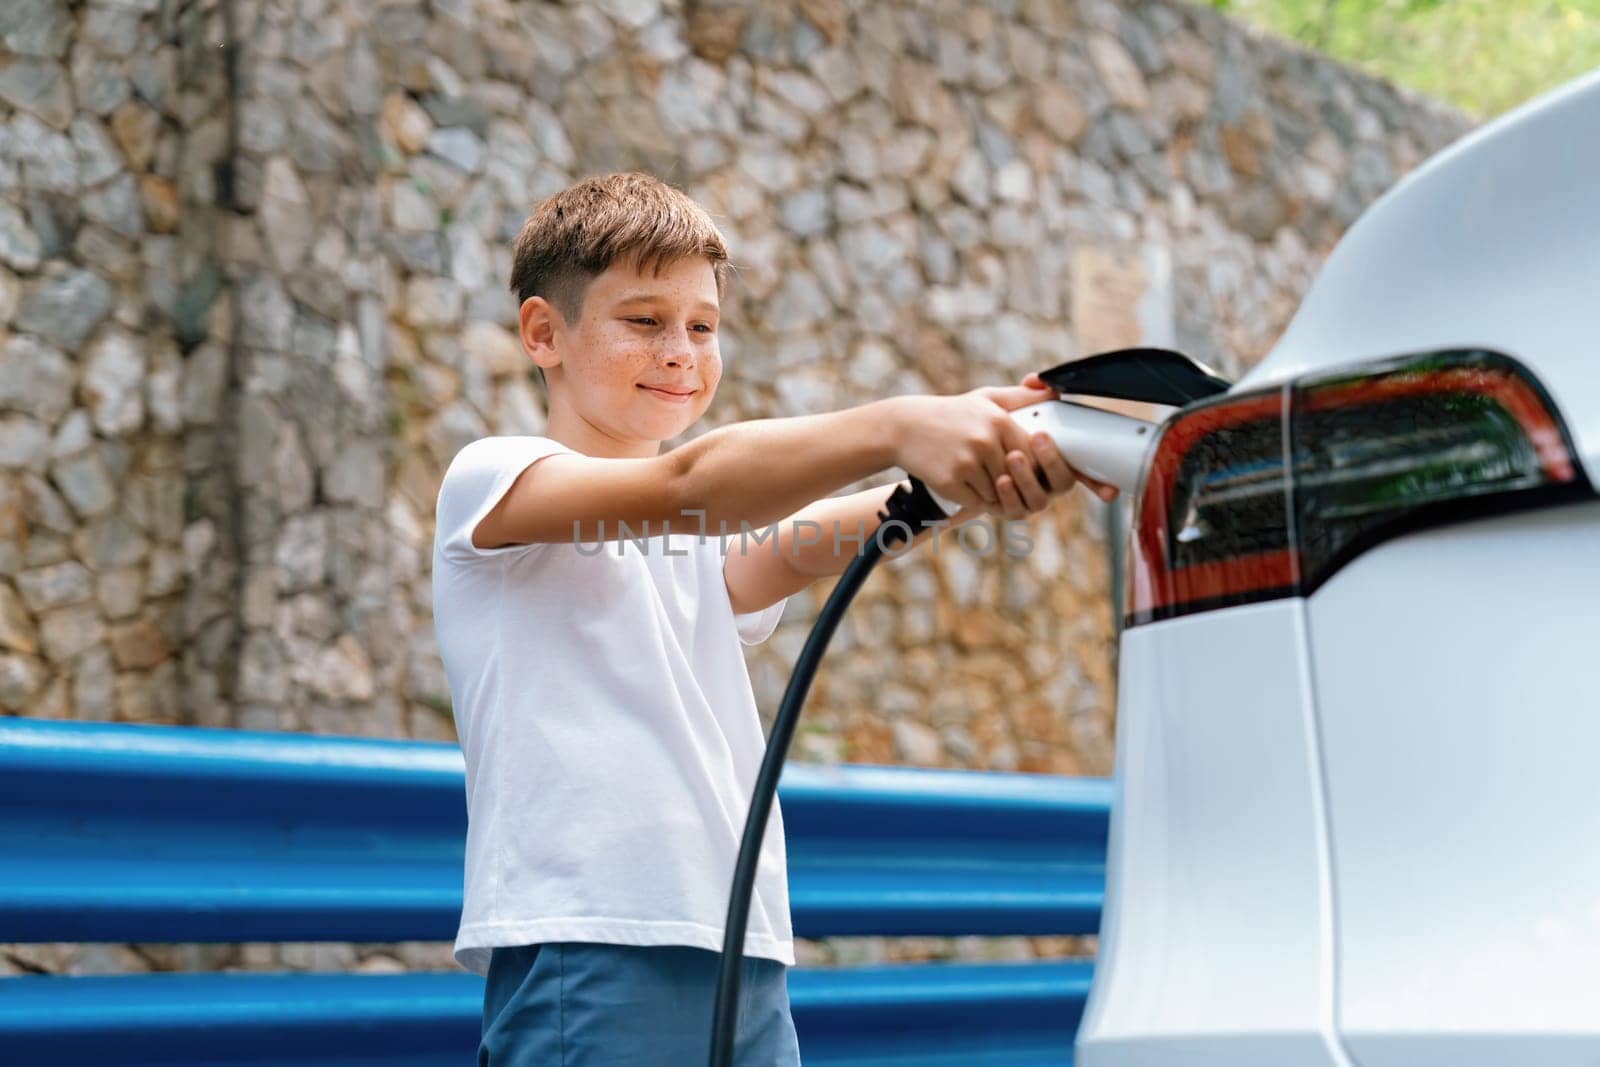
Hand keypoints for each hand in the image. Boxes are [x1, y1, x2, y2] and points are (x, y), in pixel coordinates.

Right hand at [889, 383, 1057, 512]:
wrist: (903, 426)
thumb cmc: (951, 413)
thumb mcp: (986, 398)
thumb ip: (1022, 397)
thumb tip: (1055, 393)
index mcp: (999, 421)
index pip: (1032, 456)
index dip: (1027, 465)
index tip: (1015, 462)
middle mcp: (985, 441)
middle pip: (1015, 477)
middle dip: (1007, 479)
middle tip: (991, 468)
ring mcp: (967, 463)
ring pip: (997, 493)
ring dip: (989, 490)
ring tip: (971, 470)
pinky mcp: (950, 482)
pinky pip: (975, 502)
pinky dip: (970, 497)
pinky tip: (959, 480)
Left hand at [973, 371, 1119, 521]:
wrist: (951, 451)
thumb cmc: (983, 429)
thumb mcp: (1000, 407)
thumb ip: (1022, 395)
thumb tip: (1037, 381)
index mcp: (1054, 460)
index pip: (1085, 472)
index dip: (1102, 483)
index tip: (1111, 490)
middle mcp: (1046, 483)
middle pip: (1063, 482)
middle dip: (1053, 461)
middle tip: (1039, 437)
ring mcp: (1028, 499)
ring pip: (1039, 499)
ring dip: (1028, 478)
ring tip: (1014, 456)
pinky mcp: (1007, 510)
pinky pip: (1014, 510)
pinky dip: (1010, 495)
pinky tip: (1001, 479)